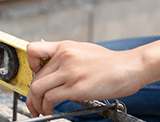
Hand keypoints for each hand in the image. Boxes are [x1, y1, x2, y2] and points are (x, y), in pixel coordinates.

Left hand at [26, 40, 146, 116]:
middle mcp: (64, 57)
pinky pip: (50, 99)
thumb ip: (68, 57)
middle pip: (35, 78)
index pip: (33, 50)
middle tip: (34, 104)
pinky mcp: (76, 88)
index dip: (30, 65)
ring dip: (35, 105)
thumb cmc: (111, 62)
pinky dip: (46, 108)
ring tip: (40, 111)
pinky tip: (51, 112)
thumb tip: (57, 67)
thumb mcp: (84, 50)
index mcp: (65, 47)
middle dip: (31, 95)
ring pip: (37, 89)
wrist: (129, 66)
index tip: (35, 76)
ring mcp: (69, 72)